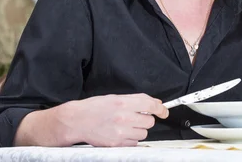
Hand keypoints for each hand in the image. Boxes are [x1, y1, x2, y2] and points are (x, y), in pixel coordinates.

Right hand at [53, 93, 168, 146]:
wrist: (77, 121)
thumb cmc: (95, 108)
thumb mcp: (116, 97)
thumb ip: (136, 99)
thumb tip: (155, 103)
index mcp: (123, 102)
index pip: (151, 106)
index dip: (161, 109)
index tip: (164, 112)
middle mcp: (123, 117)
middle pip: (149, 122)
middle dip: (144, 119)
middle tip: (134, 117)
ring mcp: (120, 132)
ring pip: (143, 134)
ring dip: (138, 130)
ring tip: (125, 125)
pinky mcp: (117, 144)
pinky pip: (134, 143)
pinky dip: (131, 139)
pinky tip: (120, 133)